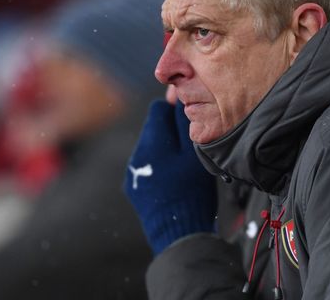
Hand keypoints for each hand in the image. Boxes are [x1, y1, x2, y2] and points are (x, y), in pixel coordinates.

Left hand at [123, 100, 216, 253]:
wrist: (177, 232)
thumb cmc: (192, 190)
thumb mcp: (196, 154)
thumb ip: (186, 124)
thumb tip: (179, 97)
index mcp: (153, 140)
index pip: (158, 109)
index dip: (175, 112)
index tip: (189, 124)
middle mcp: (138, 152)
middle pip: (153, 128)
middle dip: (169, 132)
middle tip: (189, 148)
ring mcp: (133, 171)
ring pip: (149, 147)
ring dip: (164, 150)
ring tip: (181, 168)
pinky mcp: (133, 187)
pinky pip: (146, 166)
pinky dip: (158, 167)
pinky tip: (171, 182)